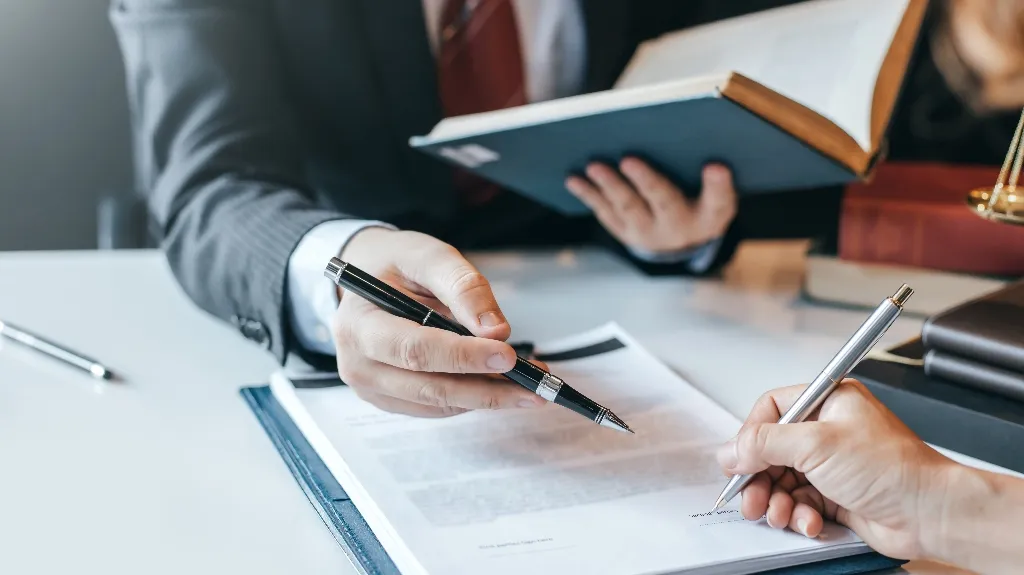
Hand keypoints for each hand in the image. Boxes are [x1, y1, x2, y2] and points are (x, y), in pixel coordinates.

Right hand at [332, 228, 546, 416]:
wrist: (367, 279)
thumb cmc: (396, 264)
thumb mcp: (428, 256)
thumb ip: (462, 287)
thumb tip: (496, 330)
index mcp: (359, 323)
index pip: (414, 350)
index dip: (463, 357)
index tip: (507, 355)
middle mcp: (357, 362)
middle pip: (429, 387)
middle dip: (487, 389)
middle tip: (534, 386)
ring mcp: (370, 386)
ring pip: (438, 403)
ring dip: (487, 396)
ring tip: (529, 383)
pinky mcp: (388, 399)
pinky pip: (436, 407)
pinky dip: (472, 397)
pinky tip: (501, 383)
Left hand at [565, 158, 736, 254]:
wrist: (681, 242)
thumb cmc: (701, 202)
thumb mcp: (716, 193)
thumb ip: (713, 176)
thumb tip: (700, 146)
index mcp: (710, 216)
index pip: (719, 201)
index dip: (718, 185)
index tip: (715, 166)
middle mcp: (679, 228)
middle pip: (664, 202)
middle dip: (646, 181)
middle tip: (629, 159)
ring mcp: (648, 233)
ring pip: (627, 207)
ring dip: (609, 186)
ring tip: (594, 166)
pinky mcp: (624, 232)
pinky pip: (605, 212)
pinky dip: (588, 194)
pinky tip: (573, 179)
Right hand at [716, 380, 957, 560]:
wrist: (929, 513)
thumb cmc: (892, 469)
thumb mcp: (817, 445)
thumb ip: (765, 444)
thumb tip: (730, 450)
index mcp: (828, 401)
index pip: (772, 409)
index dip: (751, 435)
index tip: (738, 460)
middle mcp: (828, 430)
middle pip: (771, 450)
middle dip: (758, 477)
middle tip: (749, 498)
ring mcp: (831, 464)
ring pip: (782, 481)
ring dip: (775, 501)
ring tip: (778, 514)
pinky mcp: (835, 495)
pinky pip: (800, 503)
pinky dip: (798, 515)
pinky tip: (808, 522)